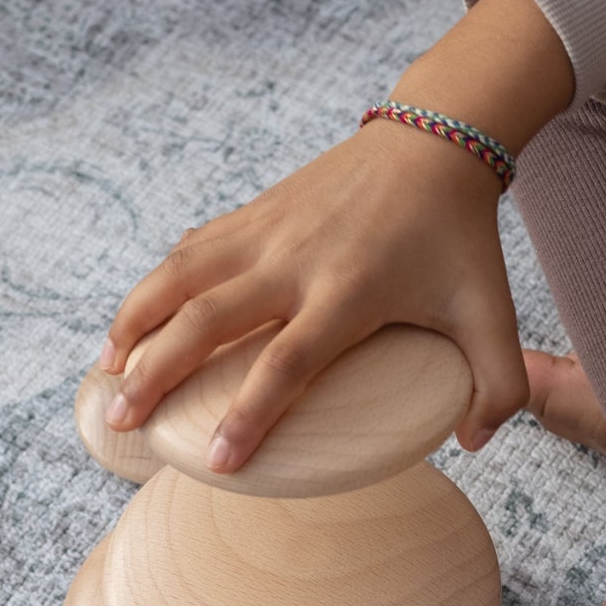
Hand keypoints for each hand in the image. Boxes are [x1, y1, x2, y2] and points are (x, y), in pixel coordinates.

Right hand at [100, 119, 523, 469]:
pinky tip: (134, 321)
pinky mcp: (254, 211)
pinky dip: (155, 285)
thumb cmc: (462, 239)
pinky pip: (190, 250)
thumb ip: (499, 385)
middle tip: (125, 422)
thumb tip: (475, 444)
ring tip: (106, 373)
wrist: (434, 143)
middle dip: (158, 374)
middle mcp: (295, 261)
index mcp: (348, 292)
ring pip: (180, 277)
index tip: (219, 462)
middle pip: (208, 321)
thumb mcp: (493, 313)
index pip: (287, 363)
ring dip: (135, 323)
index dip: (250, 414)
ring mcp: (267, 231)